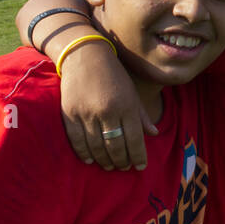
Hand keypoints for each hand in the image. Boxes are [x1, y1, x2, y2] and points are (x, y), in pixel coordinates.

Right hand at [59, 42, 156, 169]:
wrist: (84, 56)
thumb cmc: (114, 75)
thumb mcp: (132, 92)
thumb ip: (142, 115)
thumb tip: (154, 134)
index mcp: (127, 105)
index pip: (135, 139)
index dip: (138, 156)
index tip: (140, 167)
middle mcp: (108, 111)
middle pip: (116, 146)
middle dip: (122, 161)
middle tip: (124, 168)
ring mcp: (87, 113)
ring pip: (97, 146)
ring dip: (105, 160)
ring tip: (110, 166)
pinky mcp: (70, 113)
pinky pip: (77, 140)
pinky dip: (84, 153)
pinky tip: (91, 160)